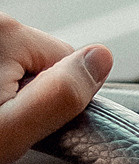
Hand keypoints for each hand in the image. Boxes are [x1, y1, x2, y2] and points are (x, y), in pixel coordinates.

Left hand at [0, 16, 112, 163]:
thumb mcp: (10, 131)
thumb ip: (58, 96)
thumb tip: (103, 58)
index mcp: (8, 32)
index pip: (71, 63)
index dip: (55, 101)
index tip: (22, 123)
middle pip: (44, 60)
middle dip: (31, 94)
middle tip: (3, 124)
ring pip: (21, 62)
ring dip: (11, 90)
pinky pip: (6, 63)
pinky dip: (1, 85)